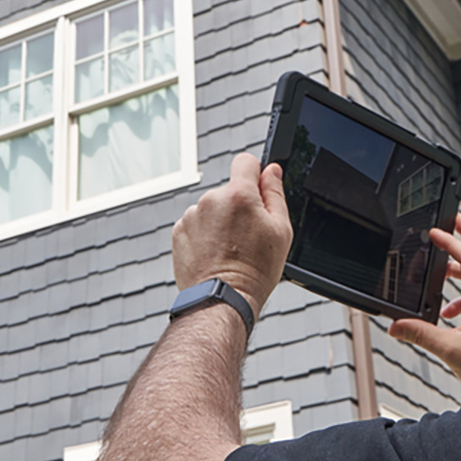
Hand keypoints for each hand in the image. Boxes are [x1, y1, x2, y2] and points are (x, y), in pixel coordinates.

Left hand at [172, 154, 292, 314]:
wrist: (222, 299)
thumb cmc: (255, 270)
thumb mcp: (280, 230)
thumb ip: (275, 193)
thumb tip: (271, 171)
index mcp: (239, 195)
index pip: (245, 161)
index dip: (255, 174)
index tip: (258, 191)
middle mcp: (211, 200)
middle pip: (229, 190)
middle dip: (239, 205)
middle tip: (249, 236)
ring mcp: (192, 215)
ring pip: (213, 208)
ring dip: (221, 221)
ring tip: (231, 249)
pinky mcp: (179, 231)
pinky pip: (197, 224)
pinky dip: (205, 234)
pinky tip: (215, 254)